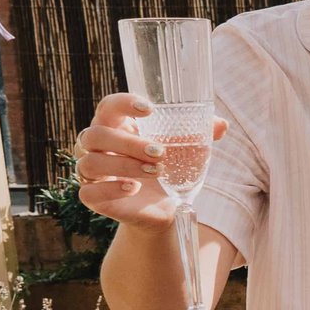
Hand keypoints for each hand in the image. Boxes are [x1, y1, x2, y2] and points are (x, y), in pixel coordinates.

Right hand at [75, 91, 223, 229]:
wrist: (164, 206)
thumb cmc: (168, 167)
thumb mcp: (185, 148)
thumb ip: (199, 134)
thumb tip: (221, 125)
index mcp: (115, 126)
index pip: (107, 106)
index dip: (123, 104)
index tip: (149, 109)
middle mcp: (97, 147)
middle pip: (96, 135)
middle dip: (128, 143)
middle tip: (160, 152)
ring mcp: (92, 172)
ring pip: (90, 163)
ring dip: (125, 166)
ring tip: (156, 171)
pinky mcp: (93, 198)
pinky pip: (88, 193)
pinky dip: (111, 190)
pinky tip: (133, 188)